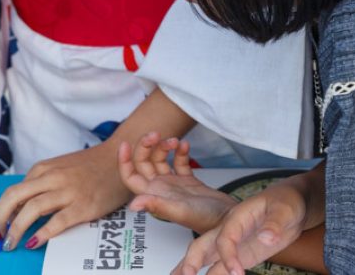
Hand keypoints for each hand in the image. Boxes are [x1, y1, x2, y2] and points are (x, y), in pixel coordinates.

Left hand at [0, 142, 128, 251]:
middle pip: (14, 196)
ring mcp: (67, 192)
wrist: (119, 159)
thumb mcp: (59, 169)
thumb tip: (19, 207)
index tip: (0, 225)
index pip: (14, 191)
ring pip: (32, 209)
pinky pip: (58, 221)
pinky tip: (34, 242)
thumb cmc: (89, 167)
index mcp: (43, 169)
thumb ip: (41, 184)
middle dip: (0, 217)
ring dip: (16, 229)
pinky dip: (43, 233)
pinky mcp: (83, 206)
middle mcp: (51, 178)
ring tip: (11, 243)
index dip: (3, 210)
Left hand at [119, 132, 235, 233]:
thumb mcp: (180, 211)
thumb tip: (133, 205)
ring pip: (160, 159)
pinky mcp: (188, 181)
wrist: (231, 220)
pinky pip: (178, 162)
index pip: (130, 177)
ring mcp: (173, 184)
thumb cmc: (207, 220)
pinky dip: (180, 152)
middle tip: (156, 134)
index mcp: (154, 195)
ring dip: (164, 147)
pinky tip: (185, 145)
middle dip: (146, 146)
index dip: (124, 161)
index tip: (125, 143)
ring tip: (175, 140)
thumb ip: (157, 205)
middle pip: (144, 163)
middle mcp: (160, 189)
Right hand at [172, 182, 308, 274]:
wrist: (293, 206)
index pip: (225, 237)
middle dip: (191, 260)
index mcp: (237, 217)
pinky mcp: (241, 256)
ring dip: (190, 268)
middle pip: (203, 244)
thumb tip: (267, 237)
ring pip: (206, 257)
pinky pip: (221, 268)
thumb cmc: (286, 202)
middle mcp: (229, 231)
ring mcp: (233, 245)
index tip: (236, 272)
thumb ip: (275, 223)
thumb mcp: (285, 209)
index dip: (228, 255)